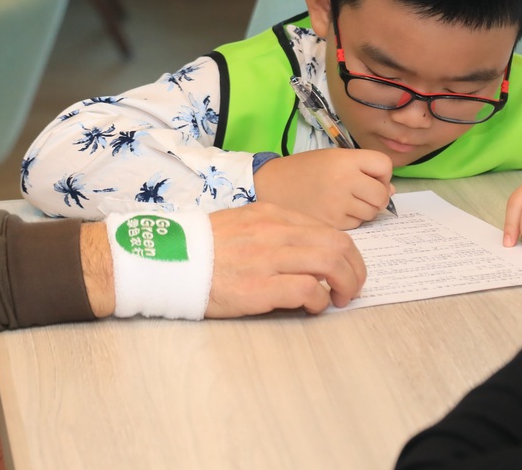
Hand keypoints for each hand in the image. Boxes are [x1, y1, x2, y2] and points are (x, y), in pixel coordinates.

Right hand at [206, 202, 366, 315]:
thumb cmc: (201, 248)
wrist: (166, 260)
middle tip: (352, 288)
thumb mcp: (242, 224)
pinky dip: (319, 301)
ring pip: (330, 262)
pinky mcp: (260, 286)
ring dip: (345, 284)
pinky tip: (313, 308)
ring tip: (340, 299)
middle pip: (338, 244)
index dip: (345, 252)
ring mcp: (268, 257)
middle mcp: (274, 231)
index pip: (326, 228)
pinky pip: (308, 289)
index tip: (346, 268)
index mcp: (271, 214)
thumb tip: (303, 252)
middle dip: (355, 268)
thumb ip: (273, 232)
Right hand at [253, 148, 393, 228]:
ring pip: (371, 213)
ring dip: (364, 210)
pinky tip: (333, 211)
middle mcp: (344, 181)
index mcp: (345, 160)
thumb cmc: (304, 170)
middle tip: (360, 194)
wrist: (270, 185)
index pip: (385, 166)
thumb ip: (363, 170)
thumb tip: (391, 192)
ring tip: (343, 202)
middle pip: (381, 194)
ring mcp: (338, 204)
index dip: (382, 174)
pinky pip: (356, 225)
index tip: (371, 177)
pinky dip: (350, 220)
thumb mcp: (333, 158)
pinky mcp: (331, 223)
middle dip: (377, 196)